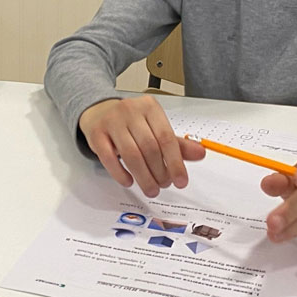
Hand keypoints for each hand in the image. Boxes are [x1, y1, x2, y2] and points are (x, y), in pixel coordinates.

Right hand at [78, 96, 205, 197]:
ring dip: (144, 177)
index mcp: (149, 107)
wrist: (98, 111)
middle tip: (164, 185)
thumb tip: (200, 153)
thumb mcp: (154, 127)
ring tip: (151, 189)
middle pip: (150, 148)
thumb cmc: (130, 122)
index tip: (181, 181)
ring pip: (131, 155)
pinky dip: (121, 174)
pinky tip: (129, 181)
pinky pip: (109, 159)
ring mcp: (111, 121)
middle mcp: (130, 110)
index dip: (175, 163)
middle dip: (159, 172)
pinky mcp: (96, 134)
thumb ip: (176, 143)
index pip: (166, 138)